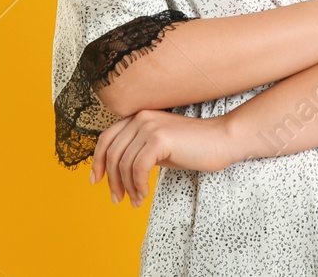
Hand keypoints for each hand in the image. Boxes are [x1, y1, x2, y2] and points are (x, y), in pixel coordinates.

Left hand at [90, 108, 237, 206]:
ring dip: (128, 187)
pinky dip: (138, 185)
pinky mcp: (159, 138)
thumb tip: (116, 171)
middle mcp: (140, 118)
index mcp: (138, 117)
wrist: (221, 141)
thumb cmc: (192, 147)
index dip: (97, 161)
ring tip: (137, 200)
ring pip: (124, 163)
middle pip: (112, 152)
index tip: (96, 180)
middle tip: (118, 199)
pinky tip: (144, 195)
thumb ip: (138, 151)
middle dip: (112, 180)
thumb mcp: (159, 147)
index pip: (106, 138)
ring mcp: (149, 126)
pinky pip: (137, 168)